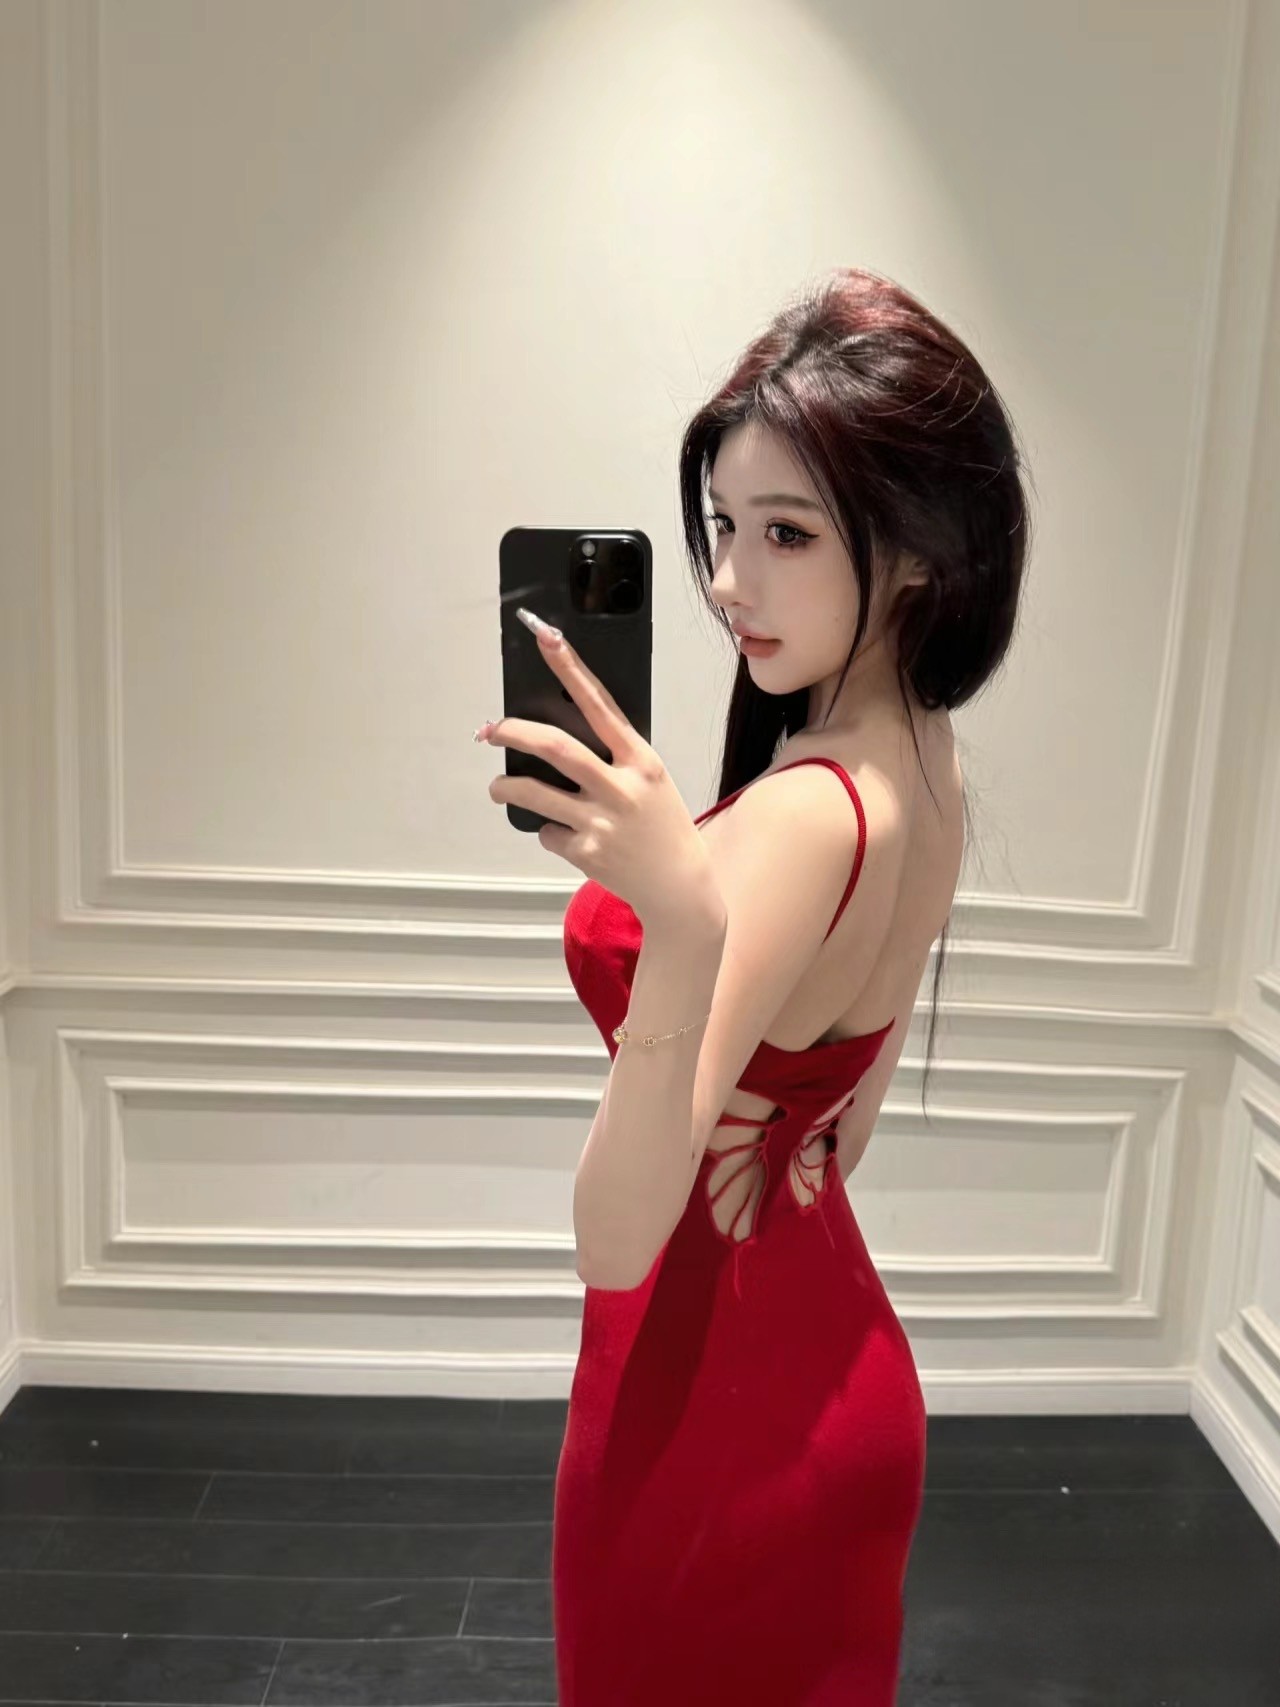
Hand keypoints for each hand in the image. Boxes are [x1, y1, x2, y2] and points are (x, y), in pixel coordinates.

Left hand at [477, 611, 725, 935]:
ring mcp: (602, 822)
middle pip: (556, 748)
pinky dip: (549, 832)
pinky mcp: (587, 853)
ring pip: (534, 794)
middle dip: (514, 733)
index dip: (570, 669)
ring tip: (498, 787)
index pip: (600, 704)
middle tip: (490, 730)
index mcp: (641, 760)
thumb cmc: (660, 826)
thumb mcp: (650, 781)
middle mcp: (621, 787)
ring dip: (506, 787)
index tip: (546, 638)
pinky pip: (548, 833)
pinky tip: (567, 838)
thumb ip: (614, 758)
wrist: (679, 886)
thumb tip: (555, 738)